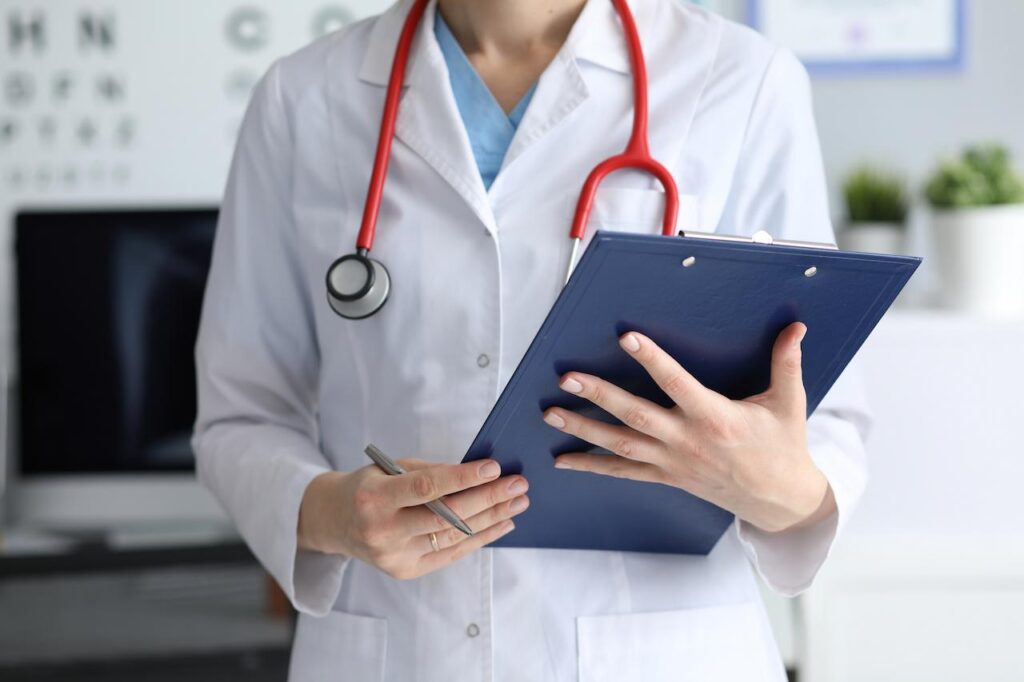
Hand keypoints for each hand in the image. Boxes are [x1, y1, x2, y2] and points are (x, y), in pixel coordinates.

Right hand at [298, 458, 527, 578]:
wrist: (335, 521)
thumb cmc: (369, 486)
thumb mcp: (390, 469)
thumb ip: (430, 472)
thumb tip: (479, 474)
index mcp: (373, 498)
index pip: (425, 488)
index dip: (462, 478)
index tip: (493, 468)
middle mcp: (382, 531)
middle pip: (445, 517)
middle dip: (488, 499)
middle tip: (518, 484)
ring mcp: (394, 556)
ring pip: (453, 537)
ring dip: (491, 518)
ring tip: (517, 502)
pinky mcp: (406, 571)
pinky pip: (451, 554)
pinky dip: (480, 538)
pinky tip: (502, 523)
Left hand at [542, 323, 834, 532]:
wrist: (778, 501)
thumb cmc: (782, 447)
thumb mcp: (789, 403)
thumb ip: (786, 363)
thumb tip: (796, 327)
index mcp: (716, 417)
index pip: (676, 383)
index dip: (652, 359)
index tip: (627, 338)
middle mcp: (687, 440)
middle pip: (635, 415)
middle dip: (599, 396)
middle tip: (567, 378)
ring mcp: (673, 462)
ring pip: (620, 444)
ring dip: (583, 428)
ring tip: (551, 413)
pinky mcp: (666, 478)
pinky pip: (622, 472)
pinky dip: (591, 466)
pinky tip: (563, 459)